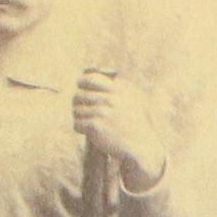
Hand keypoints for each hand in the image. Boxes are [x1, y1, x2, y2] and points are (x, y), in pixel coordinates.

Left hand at [71, 69, 158, 184]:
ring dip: (79, 117)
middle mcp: (109, 98)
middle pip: (79, 95)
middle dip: (78, 103)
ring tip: (87, 121)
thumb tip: (91, 73)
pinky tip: (88, 131)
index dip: (82, 83)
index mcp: (116, 89)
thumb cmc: (134, 121)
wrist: (140, 143)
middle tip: (82, 111)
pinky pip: (77, 124)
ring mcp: (101, 112)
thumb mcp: (130, 97)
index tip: (82, 89)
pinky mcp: (95, 126)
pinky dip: (80, 128)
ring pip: (76, 110)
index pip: (89, 78)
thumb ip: (115, 85)